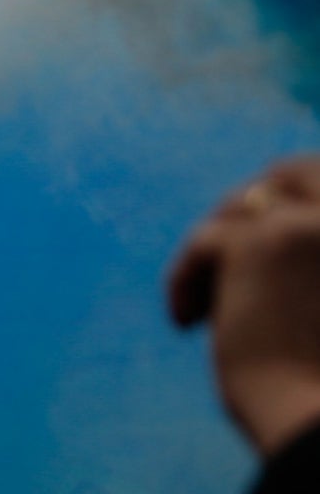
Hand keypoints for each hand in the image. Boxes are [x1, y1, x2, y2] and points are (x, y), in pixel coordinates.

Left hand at [168, 158, 319, 456]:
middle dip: (250, 200)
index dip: (295, 192)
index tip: (263, 226)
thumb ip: (309, 271)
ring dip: (218, 245)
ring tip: (207, 300)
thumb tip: (255, 238)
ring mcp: (319, 223)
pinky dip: (188, 279)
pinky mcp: (268, 240)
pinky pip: (207, 241)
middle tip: (219, 248)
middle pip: (291, 171)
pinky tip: (186, 323)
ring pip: (244, 203)